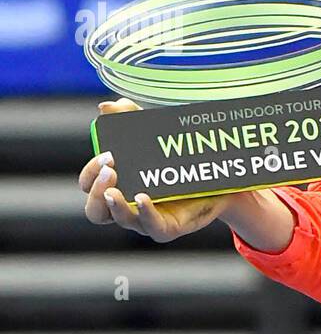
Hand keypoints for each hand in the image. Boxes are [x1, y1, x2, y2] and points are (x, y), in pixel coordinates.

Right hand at [79, 97, 238, 241]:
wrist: (219, 179)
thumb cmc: (179, 161)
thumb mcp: (155, 137)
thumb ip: (132, 119)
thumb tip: (106, 106)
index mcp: (118, 185)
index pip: (88, 185)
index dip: (91, 173)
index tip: (108, 154)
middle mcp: (128, 206)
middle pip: (95, 210)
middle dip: (96, 189)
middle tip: (111, 167)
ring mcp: (146, 219)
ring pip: (120, 219)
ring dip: (115, 204)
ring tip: (115, 188)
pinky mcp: (168, 227)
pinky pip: (152, 226)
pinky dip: (145, 213)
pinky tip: (143, 197)